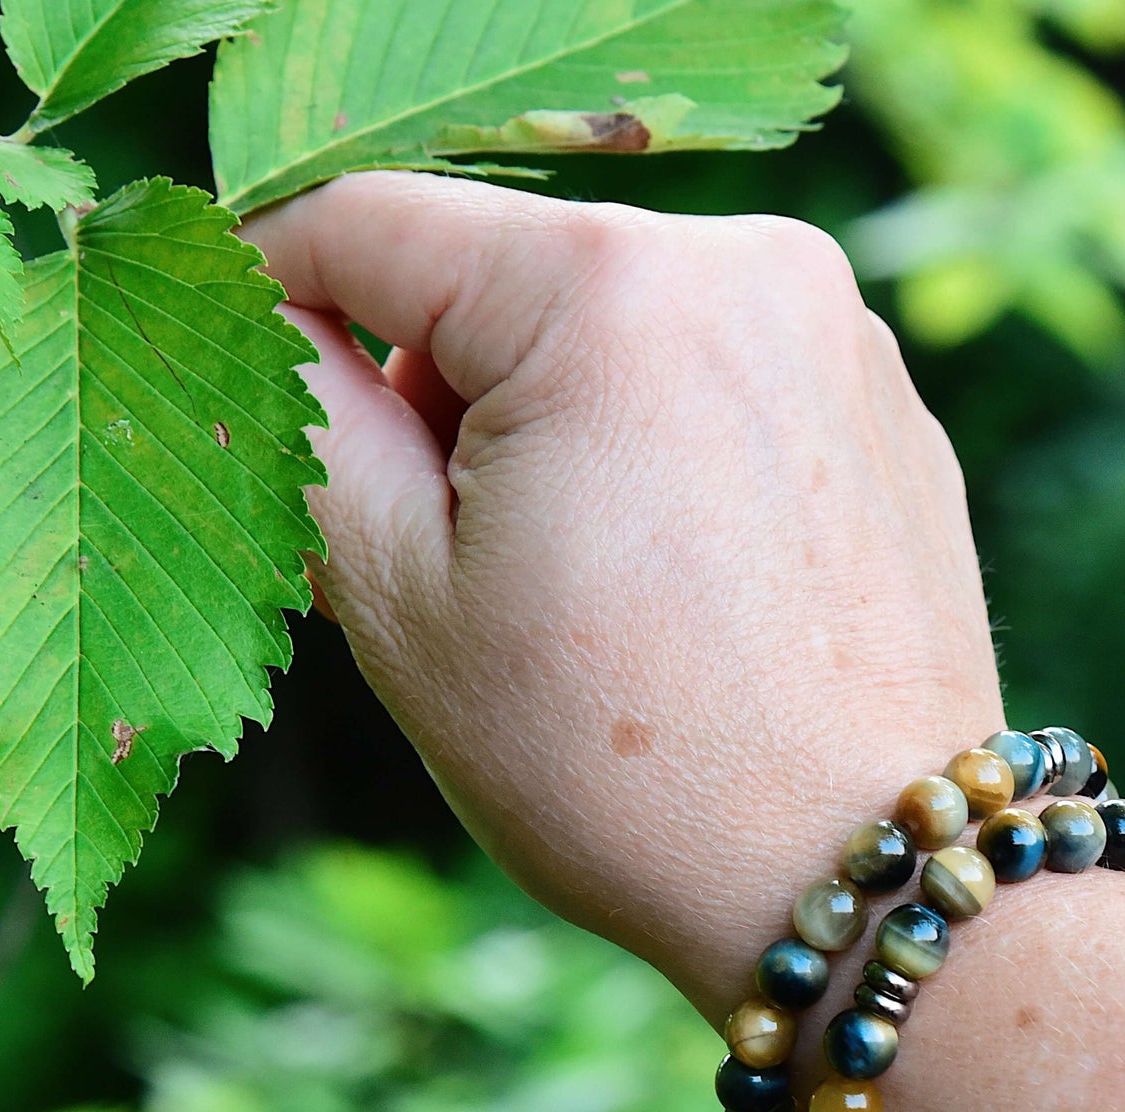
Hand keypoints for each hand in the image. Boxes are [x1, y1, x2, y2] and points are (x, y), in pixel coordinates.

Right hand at [243, 173, 1004, 1019]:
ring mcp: (840, 335)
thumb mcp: (399, 598)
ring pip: (614, 325)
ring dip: (548, 418)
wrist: (856, 876)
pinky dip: (658, 445)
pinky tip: (672, 587)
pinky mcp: (889, 409)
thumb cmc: (620, 768)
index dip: (267, 291)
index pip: (370, 223)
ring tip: (574, 590)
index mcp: (612, 288)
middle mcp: (751, 265)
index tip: (234, 377)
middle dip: (432, 385)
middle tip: (434, 554)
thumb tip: (270, 319)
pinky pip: (719, 379)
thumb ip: (304, 419)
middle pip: (504, 274)